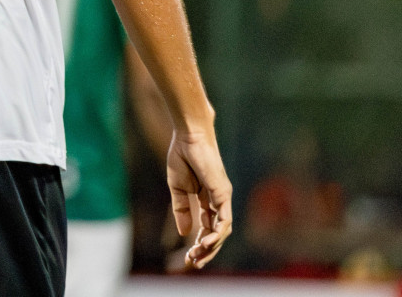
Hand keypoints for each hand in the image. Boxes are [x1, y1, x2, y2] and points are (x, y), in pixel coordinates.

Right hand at [167, 126, 232, 268]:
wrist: (188, 137)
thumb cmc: (182, 157)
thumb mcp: (177, 189)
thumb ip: (181, 210)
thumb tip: (185, 232)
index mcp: (207, 200)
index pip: (207, 228)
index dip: (198, 244)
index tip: (188, 257)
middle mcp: (219, 201)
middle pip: (217, 233)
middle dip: (206, 251)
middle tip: (193, 263)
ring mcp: (223, 198)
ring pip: (223, 231)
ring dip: (211, 247)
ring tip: (196, 256)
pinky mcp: (223, 194)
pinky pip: (224, 220)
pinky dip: (216, 234)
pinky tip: (204, 243)